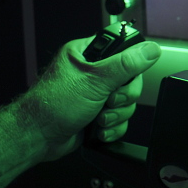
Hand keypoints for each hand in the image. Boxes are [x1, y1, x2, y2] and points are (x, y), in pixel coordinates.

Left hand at [19, 37, 161, 160]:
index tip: (124, 77)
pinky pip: (121, 118)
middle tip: (108, 101)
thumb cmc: (51, 105)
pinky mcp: (98, 114)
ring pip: (127, 102)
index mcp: (88, 54)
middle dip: (122, 97)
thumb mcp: (94, 80)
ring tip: (99, 118)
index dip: (131, 66)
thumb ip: (126, 64)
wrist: (36, 138)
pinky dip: (113, 127)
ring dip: (116, 114)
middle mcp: (93, 73)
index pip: (125, 51)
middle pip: (131, 81)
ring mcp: (96, 95)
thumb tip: (151, 49)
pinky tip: (99, 128)